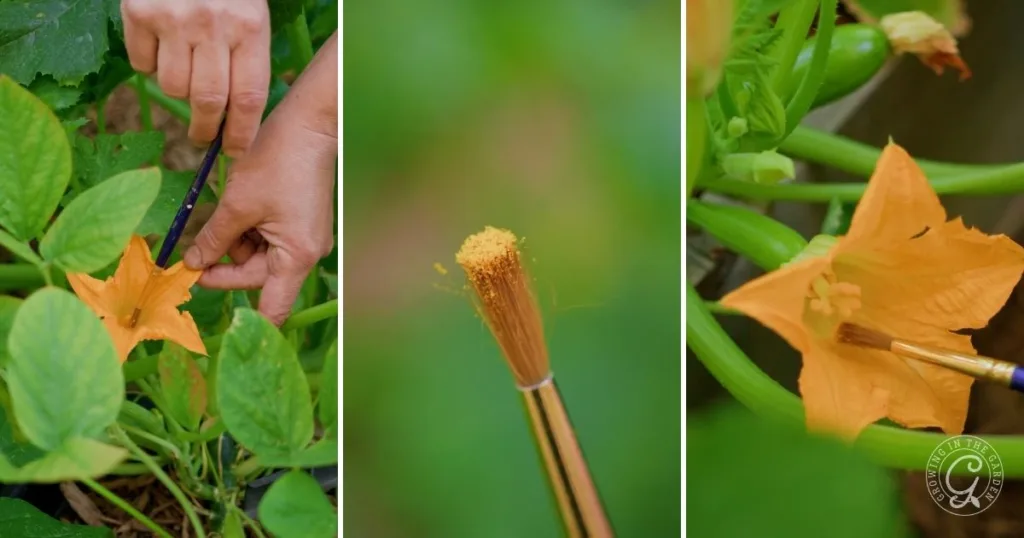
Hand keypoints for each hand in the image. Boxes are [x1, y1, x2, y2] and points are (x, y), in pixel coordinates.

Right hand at [121, 0, 270, 156]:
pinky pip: (141, 63)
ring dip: (179, 90)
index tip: (237, 150)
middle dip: (207, 128)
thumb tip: (235, 116)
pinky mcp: (138, 12)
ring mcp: (173, 19)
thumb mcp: (250, 14)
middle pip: (208, 101)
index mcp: (250, 28)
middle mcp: (212, 26)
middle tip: (203, 137)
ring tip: (186, 74)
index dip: (243, 132)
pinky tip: (161, 46)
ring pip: (173, 86)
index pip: (249, 97)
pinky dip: (150, 64)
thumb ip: (245, 56)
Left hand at [182, 111, 336, 324]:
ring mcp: (306, 239)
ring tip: (226, 212)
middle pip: (259, 278)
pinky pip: (270, 241)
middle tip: (191, 254)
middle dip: (226, 265)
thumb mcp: (237, 203)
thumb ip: (213, 240)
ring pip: (261, 258)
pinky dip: (249, 231)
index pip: (272, 309)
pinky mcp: (302, 225)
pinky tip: (240, 208)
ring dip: (236, 243)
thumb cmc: (278, 161)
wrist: (310, 125)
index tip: (210, 309)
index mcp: (296, 256)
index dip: (243, 319)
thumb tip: (191, 265)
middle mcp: (307, 253)